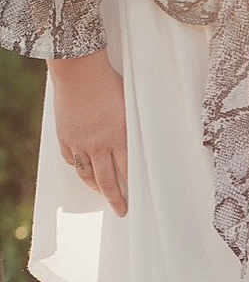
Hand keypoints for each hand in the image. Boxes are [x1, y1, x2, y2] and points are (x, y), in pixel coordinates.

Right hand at [47, 50, 128, 214]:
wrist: (79, 70)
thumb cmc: (110, 83)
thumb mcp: (132, 107)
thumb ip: (136, 128)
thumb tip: (150, 142)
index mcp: (119, 138)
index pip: (129, 172)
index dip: (133, 189)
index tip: (140, 201)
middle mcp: (99, 144)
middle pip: (107, 181)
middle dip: (116, 200)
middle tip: (122, 211)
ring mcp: (79, 141)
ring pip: (87, 174)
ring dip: (96, 187)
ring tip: (102, 193)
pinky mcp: (65, 135)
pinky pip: (70, 158)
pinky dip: (78, 167)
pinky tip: (84, 170)